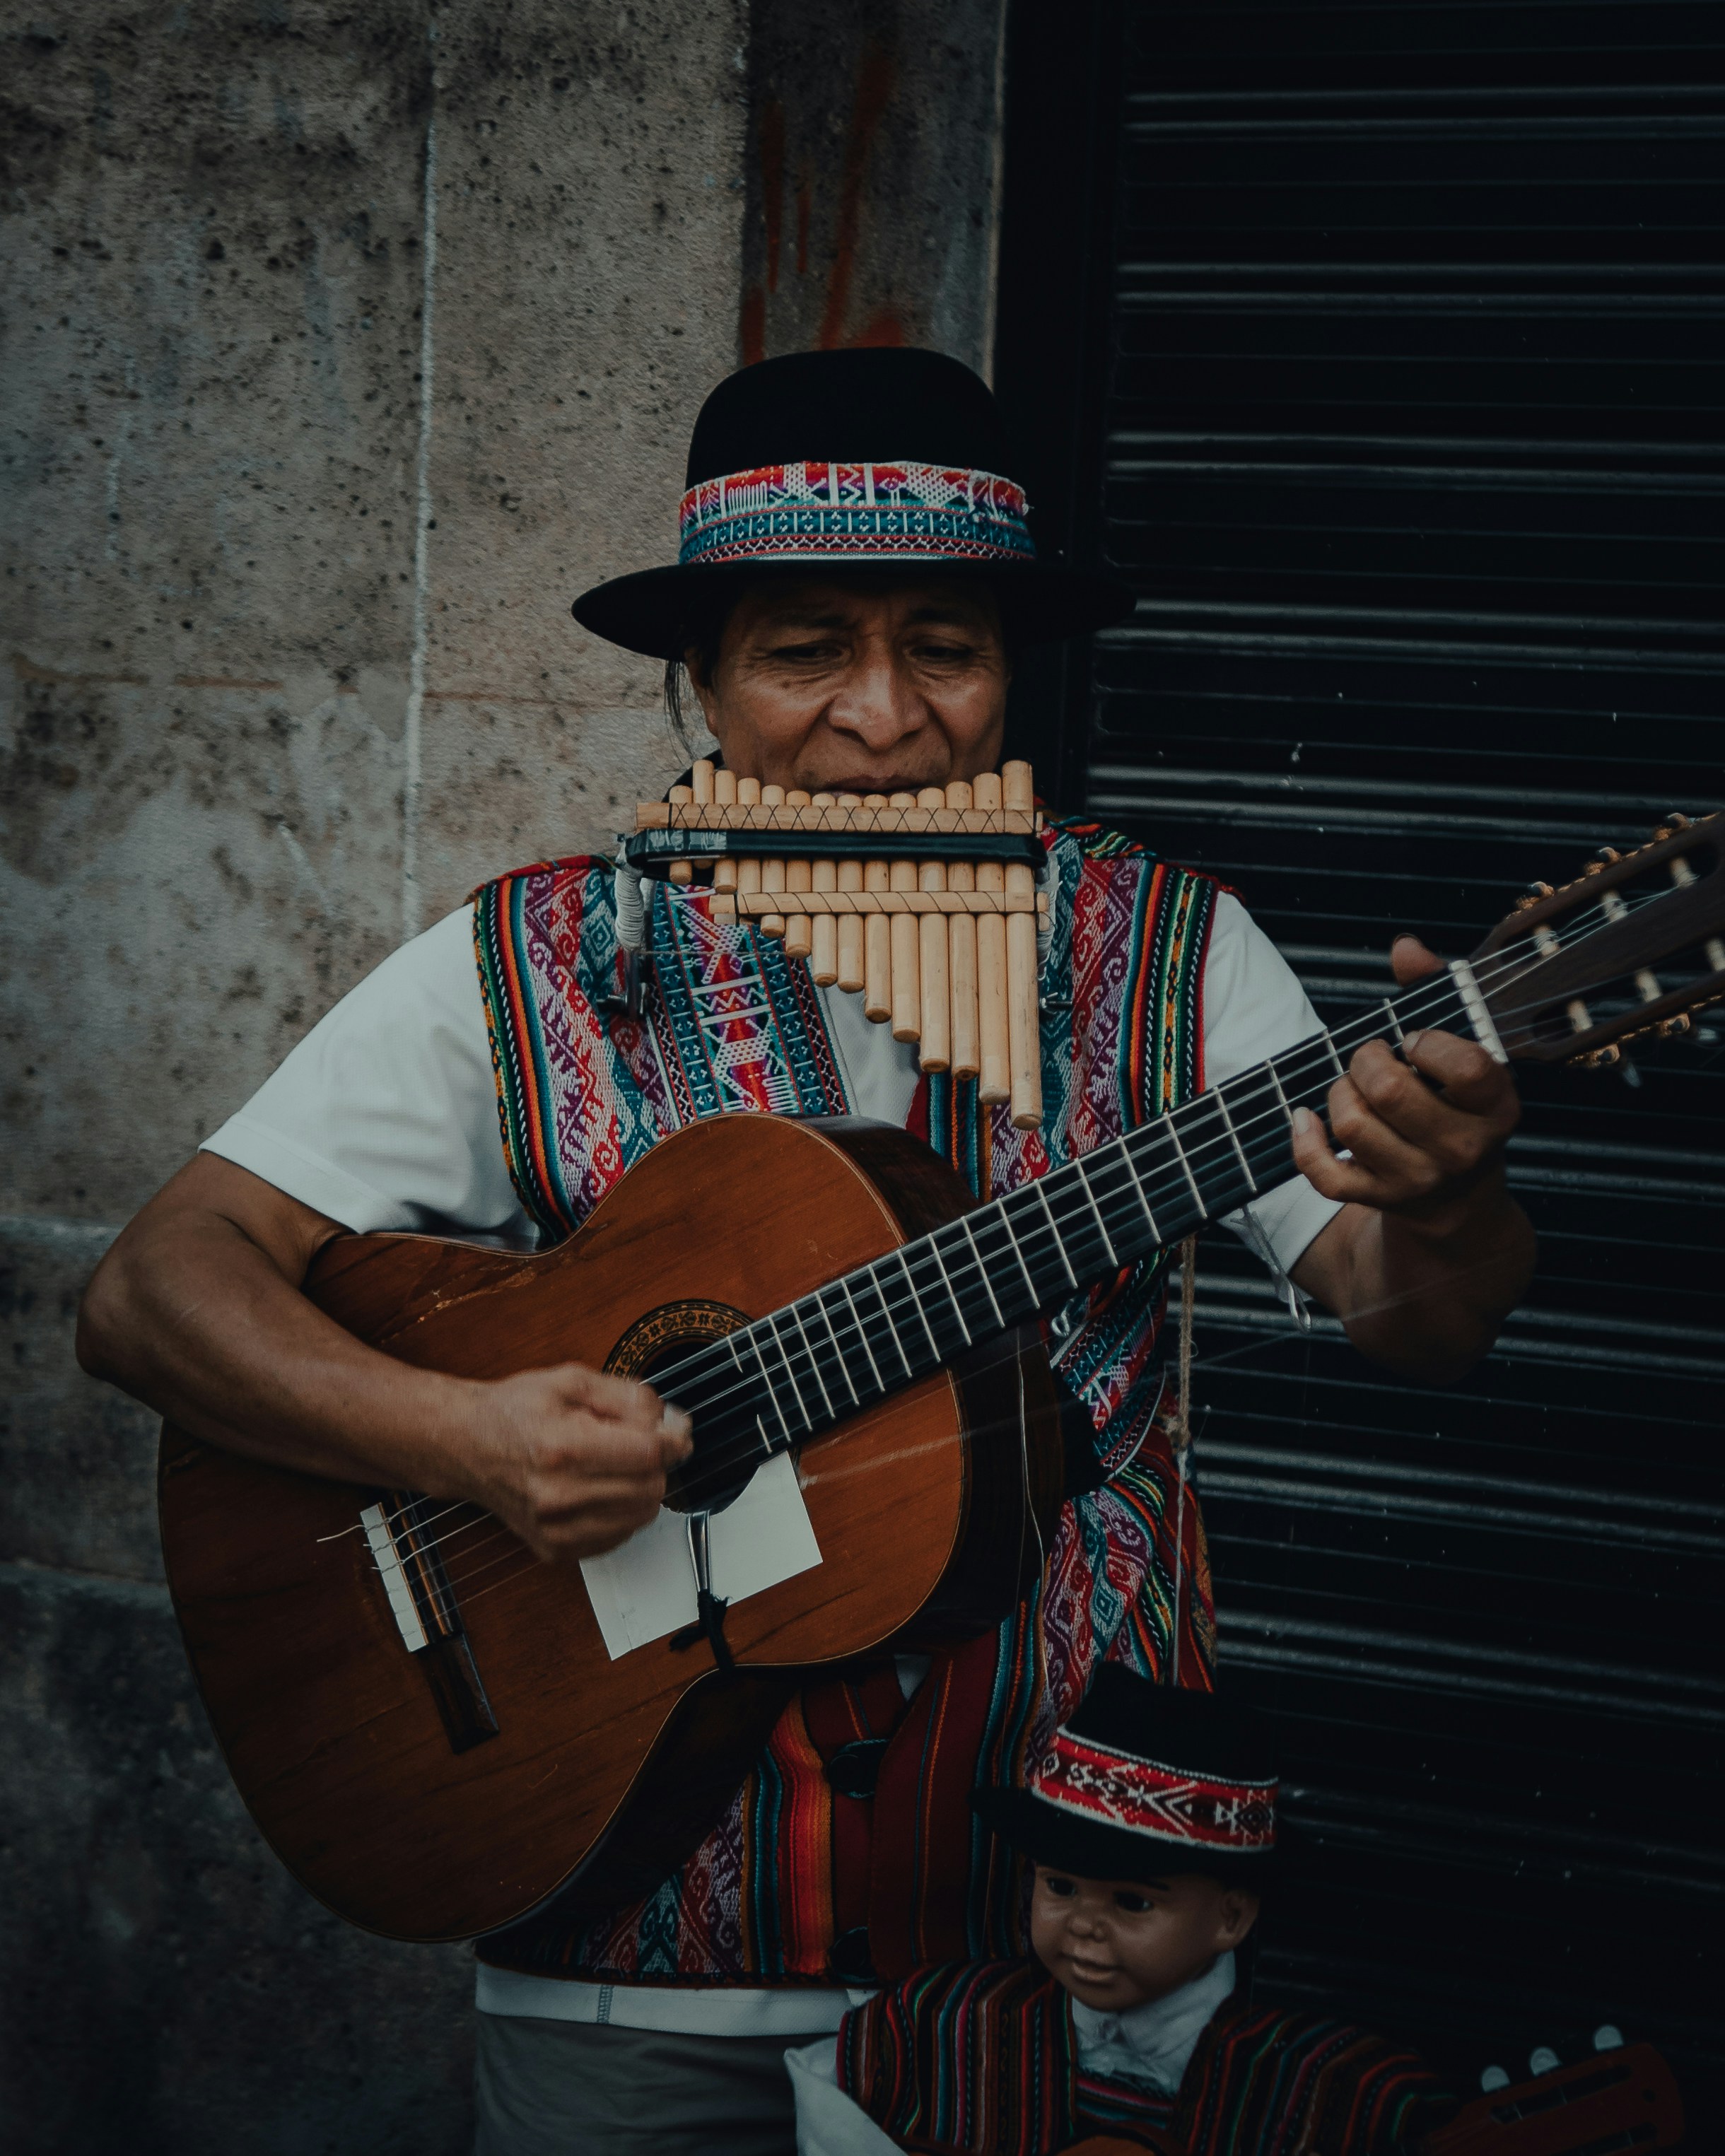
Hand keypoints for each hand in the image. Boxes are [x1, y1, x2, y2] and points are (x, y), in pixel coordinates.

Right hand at [450, 1364, 692, 1563]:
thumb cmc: (517, 1410)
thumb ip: (629, 1397)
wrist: (466, 1445)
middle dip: (656, 1462)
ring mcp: (555, 1529)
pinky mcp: (556, 1549)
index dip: (673, 1438)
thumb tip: (671, 1423)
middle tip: (639, 1441)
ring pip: (641, 1515)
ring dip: (642, 1486)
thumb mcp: (572, 1381)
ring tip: (615, 1462)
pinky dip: (623, 1510)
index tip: (675, 1428)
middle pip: (650, 1487)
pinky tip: (601, 1486)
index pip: (648, 1454)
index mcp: (562, 1448)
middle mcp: (557, 1496)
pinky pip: (620, 1535)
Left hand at [1289, 934, 1520, 1232]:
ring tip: (1353, 1087)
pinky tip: (1306, 1118)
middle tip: (1371, 1058)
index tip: (1414, 1040)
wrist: (1459, 1197)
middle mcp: (1462, 1149)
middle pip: (1390, 1092)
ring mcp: (1419, 1178)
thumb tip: (1405, 947)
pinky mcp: (1378, 1199)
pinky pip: (1324, 1173)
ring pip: (1353, 1125)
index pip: (1466, 1068)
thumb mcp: (1462, 1053)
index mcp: (1495, 1107)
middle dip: (1366, 1060)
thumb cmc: (1455, 1105)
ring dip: (1339, 1093)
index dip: (1427, 1042)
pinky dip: (1304, 1141)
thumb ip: (1435, 991)